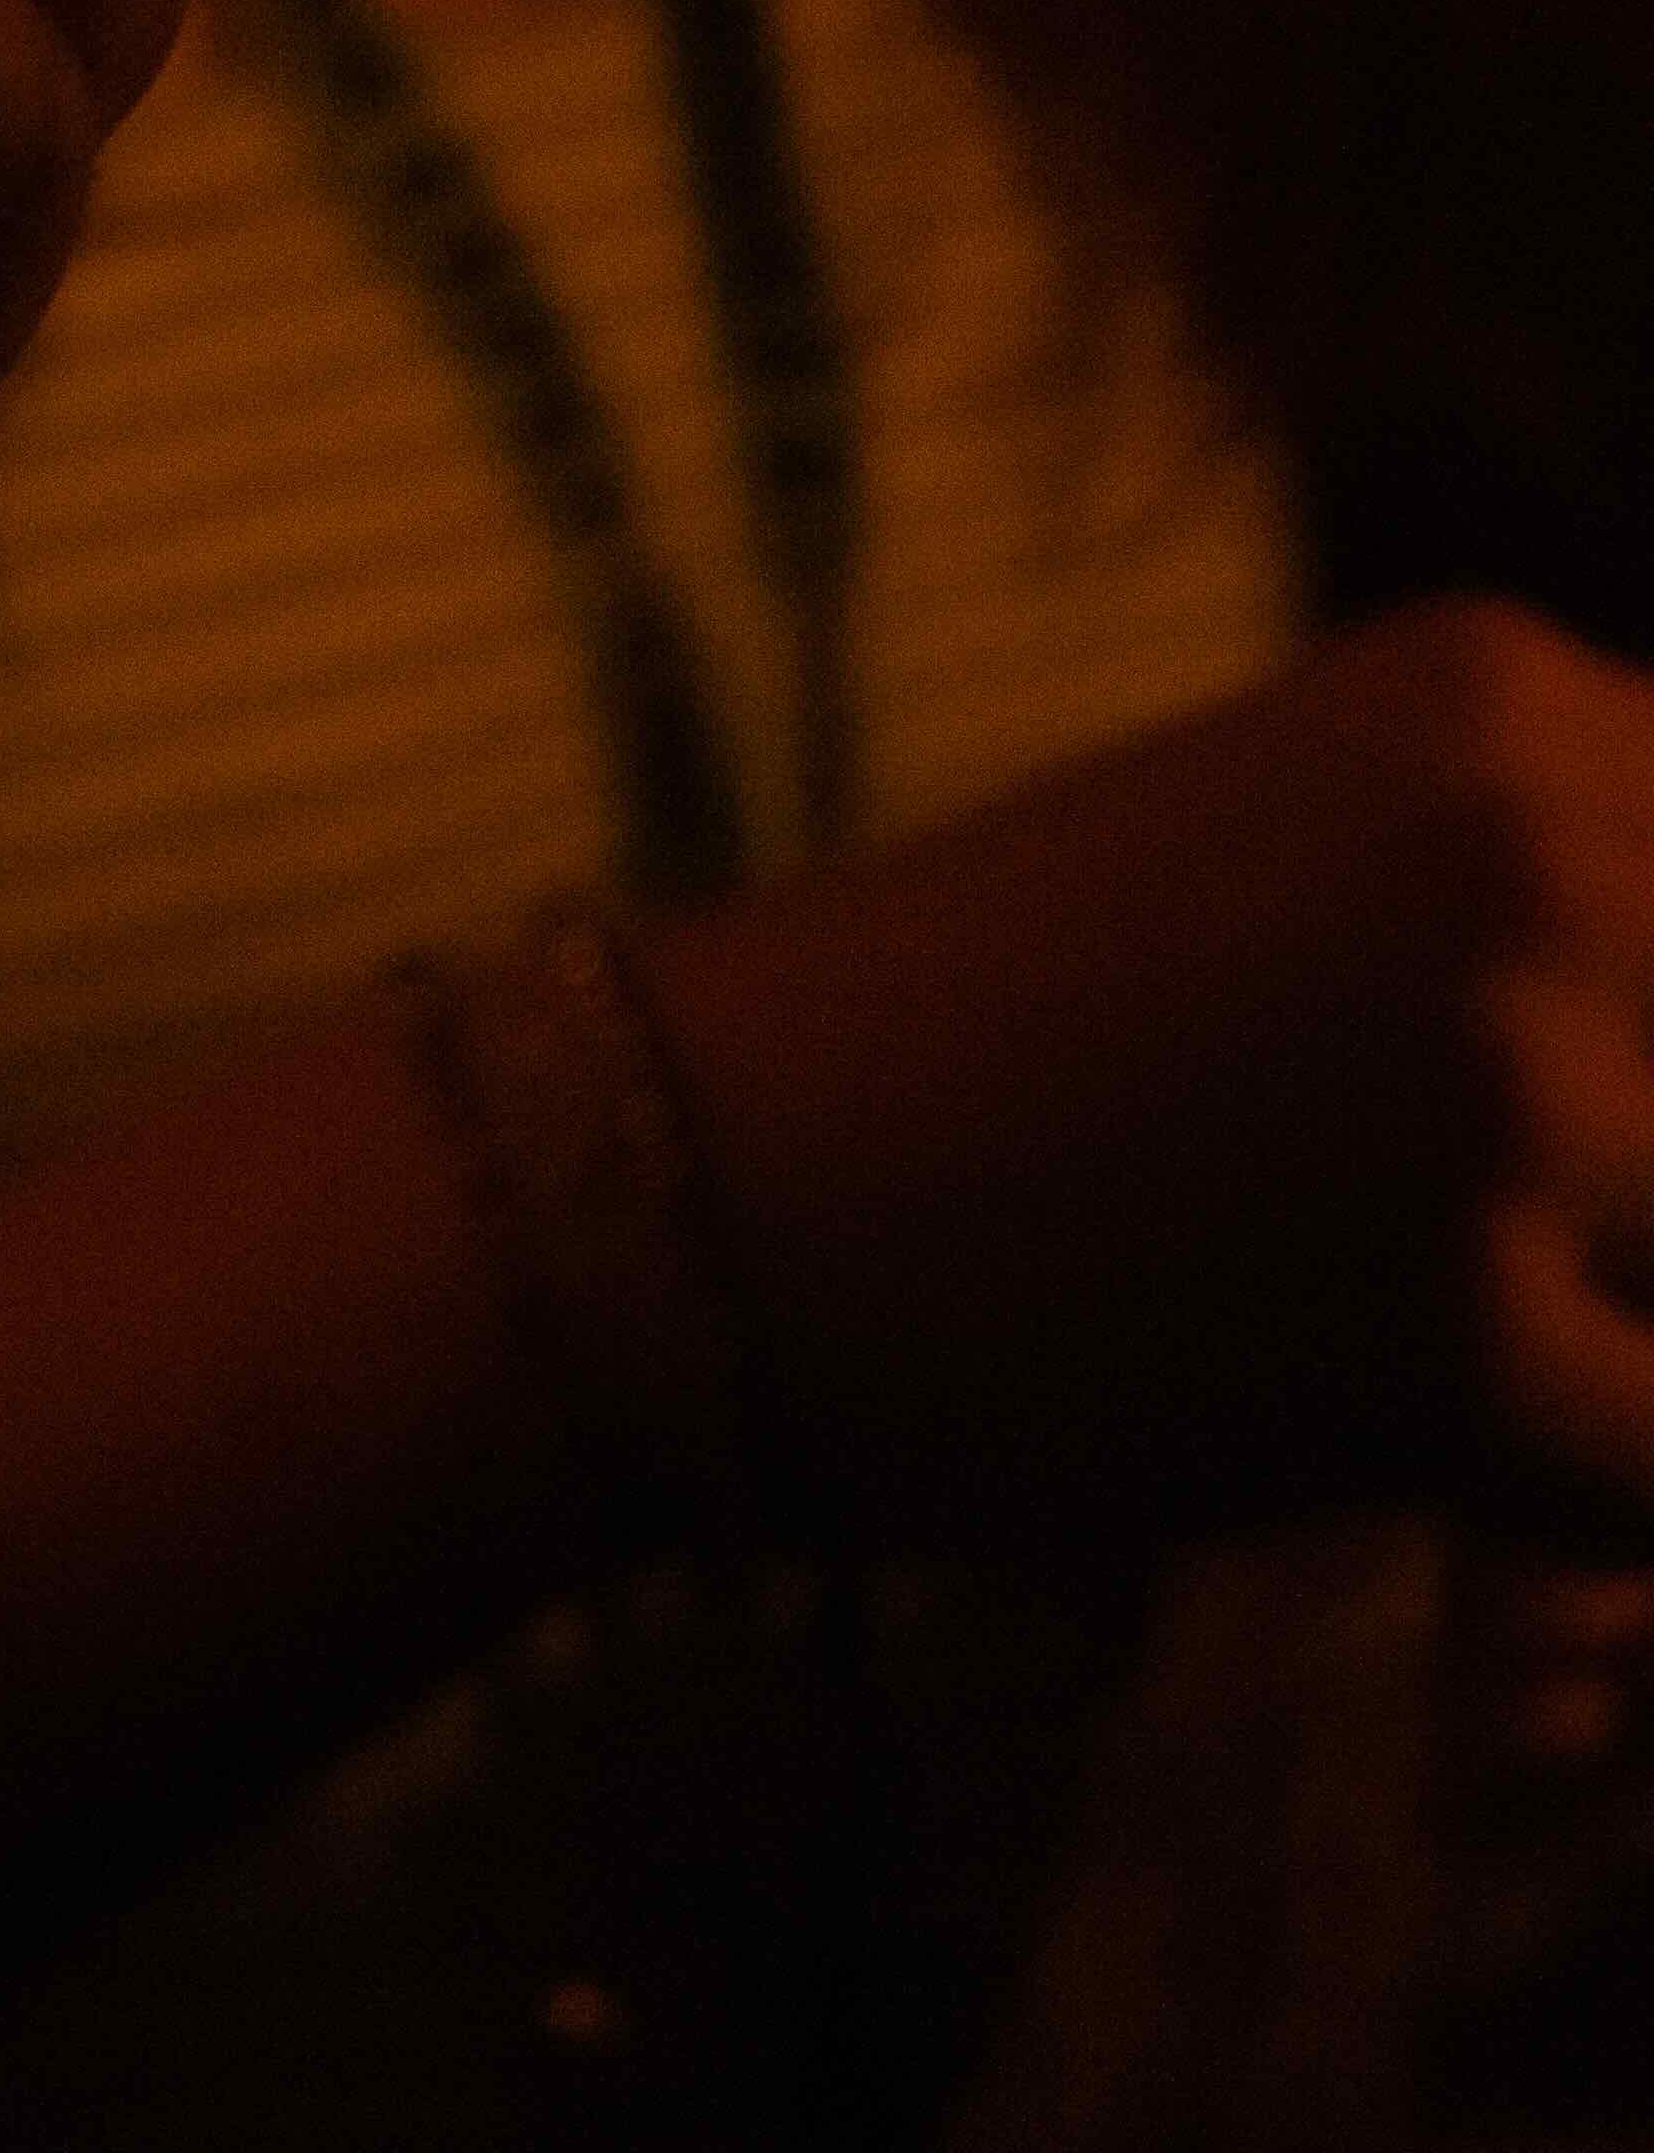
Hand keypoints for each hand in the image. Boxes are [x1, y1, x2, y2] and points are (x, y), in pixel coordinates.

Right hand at [638, 595, 1653, 1533]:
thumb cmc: (967, 1042)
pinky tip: (1426, 1482)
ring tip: (1435, 1371)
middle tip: (1498, 1278)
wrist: (659, 1193)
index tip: (1560, 1158)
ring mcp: (1507, 1083)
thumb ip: (1567, 891)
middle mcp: (1541, 847)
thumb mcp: (1297, 849)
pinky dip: (1585, 1524)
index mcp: (1502, 691)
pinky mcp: (1466, 1335)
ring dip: (1632, 1361)